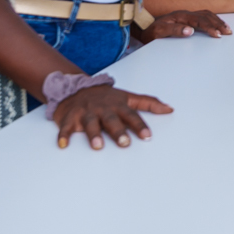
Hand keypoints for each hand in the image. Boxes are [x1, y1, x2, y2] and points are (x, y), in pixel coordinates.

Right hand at [53, 83, 171, 149]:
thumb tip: (170, 109)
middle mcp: (103, 108)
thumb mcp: (128, 96)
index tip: (147, 136)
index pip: (131, 115)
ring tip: (98, 146)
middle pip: (111, 120)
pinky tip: (63, 145)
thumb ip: (149, 103)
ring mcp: (86, 112)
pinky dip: (64, 135)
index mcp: (118, 105)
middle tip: (125, 143)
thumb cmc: (106, 97)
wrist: (76, 87)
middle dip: (118, 131)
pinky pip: (66, 127)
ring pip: (90, 123)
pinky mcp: (70, 117)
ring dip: (94, 134)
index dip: (140, 125)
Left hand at [140, 10, 230, 38]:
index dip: (209, 27)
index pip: (199, 20)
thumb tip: (190, 31)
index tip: (217, 35)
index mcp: (180, 16)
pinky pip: (203, 15)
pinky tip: (217, 24)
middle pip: (206, 16)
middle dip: (218, 24)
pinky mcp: (186, 18)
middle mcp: (185, 13)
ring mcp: (186, 14)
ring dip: (217, 21)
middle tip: (228, 32)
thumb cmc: (150, 31)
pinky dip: (213, 19)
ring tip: (227, 28)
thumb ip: (174, 30)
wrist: (142, 27)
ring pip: (206, 14)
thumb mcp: (158, 33)